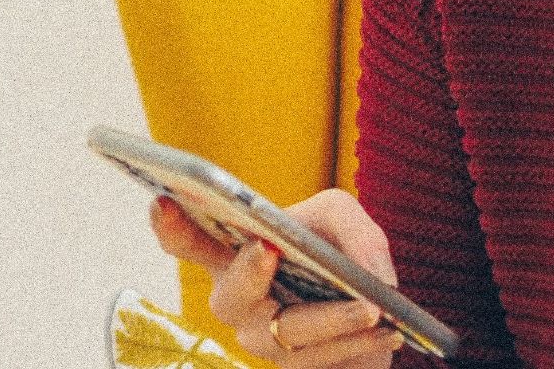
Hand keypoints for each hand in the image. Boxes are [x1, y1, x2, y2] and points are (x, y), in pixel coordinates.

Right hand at [148, 188, 404, 366]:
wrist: (371, 310)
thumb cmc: (336, 252)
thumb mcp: (342, 218)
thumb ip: (354, 229)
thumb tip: (369, 273)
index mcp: (233, 253)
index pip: (187, 241)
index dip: (170, 225)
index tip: (163, 201)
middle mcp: (238, 301)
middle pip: (230, 295)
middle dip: (247, 273)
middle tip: (268, 251)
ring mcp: (262, 340)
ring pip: (286, 333)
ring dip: (331, 319)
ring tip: (371, 307)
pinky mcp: (295, 368)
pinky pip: (321, 361)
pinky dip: (358, 342)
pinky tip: (390, 328)